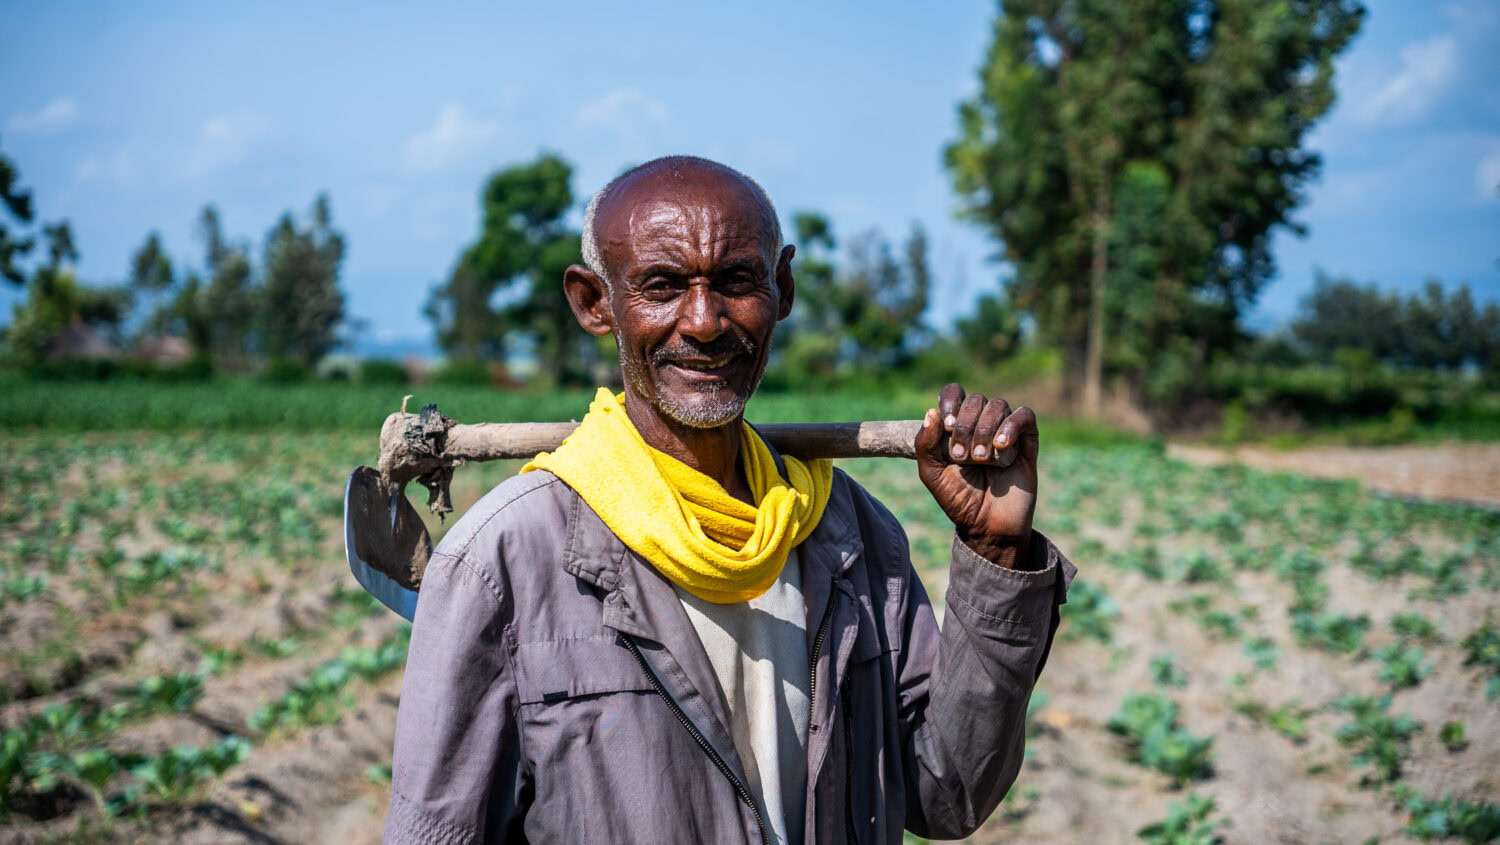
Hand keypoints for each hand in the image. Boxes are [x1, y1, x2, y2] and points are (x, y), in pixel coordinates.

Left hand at [914, 383, 1038, 567]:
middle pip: (976, 399)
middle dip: (966, 425)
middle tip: (961, 456)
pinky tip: (1000, 446)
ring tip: (979, 459)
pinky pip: (1025, 416)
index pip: (955, 393)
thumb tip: (931, 412)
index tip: (946, 425)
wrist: (987, 526)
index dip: (950, 401)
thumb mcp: (932, 474)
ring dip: (985, 429)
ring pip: (999, 405)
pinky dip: (1012, 425)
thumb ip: (924, 444)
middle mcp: (982, 423)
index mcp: (958, 425)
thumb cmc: (958, 500)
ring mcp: (1005, 431)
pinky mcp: (1027, 442)